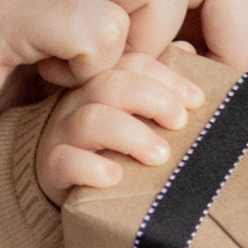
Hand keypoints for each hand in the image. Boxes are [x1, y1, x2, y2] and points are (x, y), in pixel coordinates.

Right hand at [37, 51, 202, 201]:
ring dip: (130, 134)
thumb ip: (164, 87)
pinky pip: (63, 161)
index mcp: (104, 84)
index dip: (167, 78)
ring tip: (160, 155)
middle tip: (179, 123)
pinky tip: (115, 176)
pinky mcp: (52, 171)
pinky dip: (90, 168)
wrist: (80, 197)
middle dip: (151, 99)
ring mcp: (62, 135)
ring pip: (89, 120)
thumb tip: (187, 50)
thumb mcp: (144, 118)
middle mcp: (80, 103)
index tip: (195, 101)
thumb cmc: (121, 151)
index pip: (132, 64)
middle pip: (110, 84)